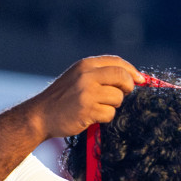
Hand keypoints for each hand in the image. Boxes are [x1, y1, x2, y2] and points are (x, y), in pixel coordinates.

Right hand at [27, 56, 142, 138]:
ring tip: (98, 107)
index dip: (132, 71)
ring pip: (118, 98)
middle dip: (128, 87)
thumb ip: (99, 74)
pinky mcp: (87, 110)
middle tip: (122, 95)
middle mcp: (87, 76)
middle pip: (122, 77)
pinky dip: (104, 117)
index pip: (117, 62)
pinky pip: (110, 113)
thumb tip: (133, 77)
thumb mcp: (77, 77)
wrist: (40, 115)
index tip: (141, 80)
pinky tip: (91, 117)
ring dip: (113, 105)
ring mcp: (87, 93)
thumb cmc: (61, 98)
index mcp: (85, 65)